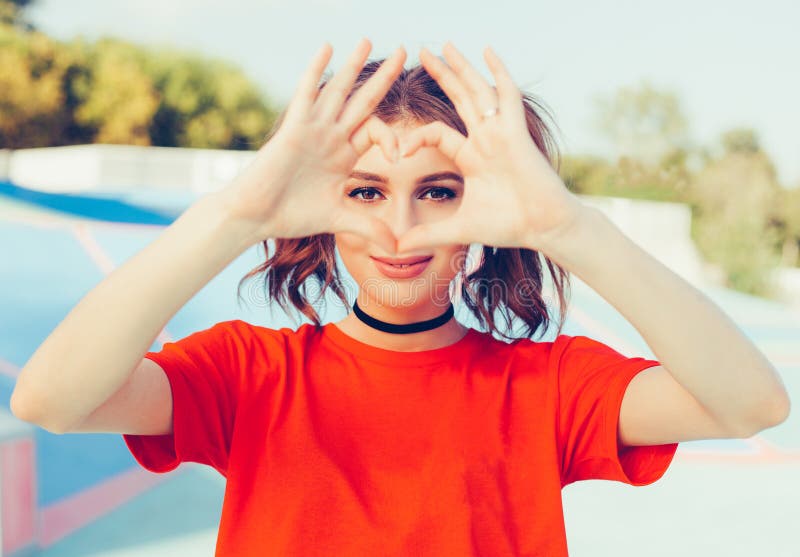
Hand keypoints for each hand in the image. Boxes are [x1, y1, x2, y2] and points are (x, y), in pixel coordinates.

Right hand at [220, 39, 405, 253]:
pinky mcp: (293, 128)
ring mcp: (312, 129)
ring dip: (353, 65)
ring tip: (369, 39)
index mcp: (344, 154)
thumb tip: (398, 248)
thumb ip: (369, 227)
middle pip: (363, 100)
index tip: (400, 156)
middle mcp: (331, 136)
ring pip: (337, 90)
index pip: (376, 131)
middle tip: (404, 51)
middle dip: (384, 77)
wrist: (257, 216)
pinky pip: (307, 93)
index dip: (393, 138)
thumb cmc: (291, 216)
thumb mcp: (339, 219)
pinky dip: (316, 71)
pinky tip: (327, 48)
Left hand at [395, 43, 584, 254]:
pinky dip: (499, 73)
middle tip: (422, 53)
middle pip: (459, 100)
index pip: (437, 133)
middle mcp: (485, 139)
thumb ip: (427, 235)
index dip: (415, 137)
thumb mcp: (458, 228)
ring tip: (445, 46)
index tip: (396, 151)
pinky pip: (507, 97)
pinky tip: (488, 52)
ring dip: (462, 69)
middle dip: (442, 76)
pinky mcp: (516, 133)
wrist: (543, 227)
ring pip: (479, 92)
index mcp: (471, 157)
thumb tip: (395, 249)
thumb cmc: (508, 226)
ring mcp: (501, 133)